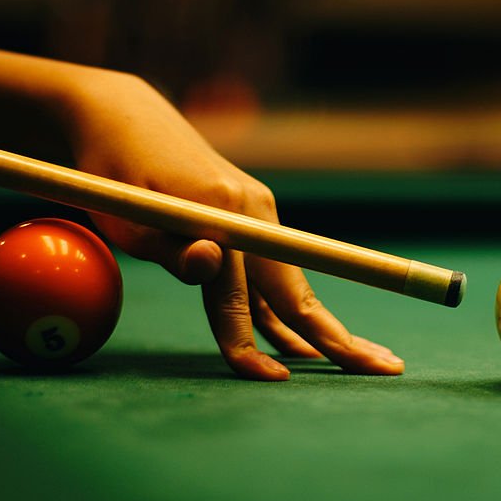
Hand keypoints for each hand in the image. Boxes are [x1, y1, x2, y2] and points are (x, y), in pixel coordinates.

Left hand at [65, 70, 403, 379]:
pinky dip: (290, 311)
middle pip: (298, 291)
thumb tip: (208, 267)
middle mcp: (254, 210)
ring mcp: (260, 212)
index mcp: (222, 210)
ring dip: (325, 328)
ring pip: (293, 286)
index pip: (245, 296)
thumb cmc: (111, 174)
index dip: (257, 344)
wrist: (125, 118)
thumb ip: (170, 249)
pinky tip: (305, 343)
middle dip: (339, 338)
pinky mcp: (255, 217)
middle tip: (388, 368)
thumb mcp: (125, 217)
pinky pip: (276, 274)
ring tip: (368, 359)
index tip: (274, 382)